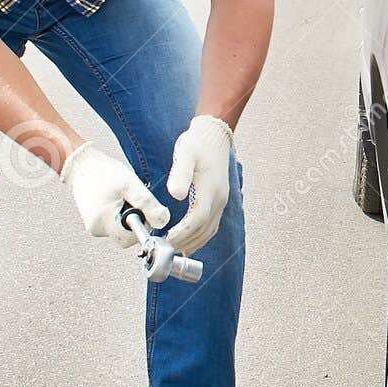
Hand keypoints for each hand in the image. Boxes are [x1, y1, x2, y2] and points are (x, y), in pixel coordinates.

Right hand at [60, 142, 169, 248]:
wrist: (81, 166)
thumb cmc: (102, 173)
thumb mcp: (130, 184)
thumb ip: (147, 203)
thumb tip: (162, 220)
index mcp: (105, 221)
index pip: (131, 238)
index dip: (143, 226)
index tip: (144, 210)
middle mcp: (97, 228)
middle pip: (126, 237)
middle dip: (135, 222)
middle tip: (133, 202)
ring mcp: (94, 226)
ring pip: (120, 231)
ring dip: (127, 218)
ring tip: (123, 199)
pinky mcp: (94, 222)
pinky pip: (112, 225)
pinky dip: (119, 215)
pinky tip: (117, 201)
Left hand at [165, 114, 233, 254]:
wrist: (214, 136)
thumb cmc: (198, 144)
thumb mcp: (186, 154)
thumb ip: (180, 174)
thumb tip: (175, 194)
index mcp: (211, 190)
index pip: (197, 219)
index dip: (183, 233)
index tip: (167, 240)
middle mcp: (219, 199)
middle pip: (204, 230)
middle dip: (185, 242)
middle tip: (166, 249)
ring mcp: (221, 201)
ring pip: (209, 231)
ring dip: (193, 243)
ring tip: (175, 249)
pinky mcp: (219, 200)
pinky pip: (211, 225)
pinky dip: (200, 236)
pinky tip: (188, 240)